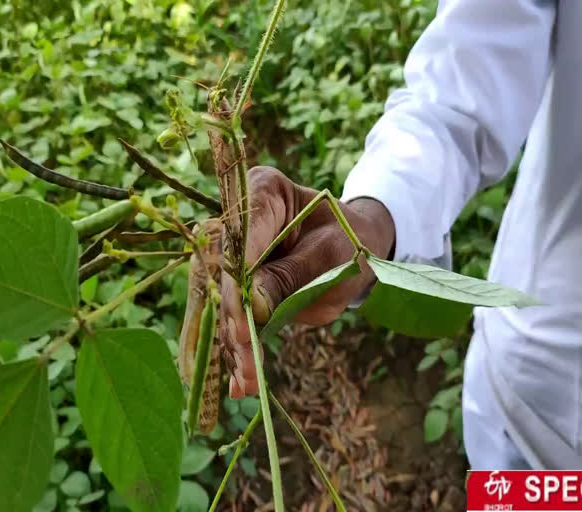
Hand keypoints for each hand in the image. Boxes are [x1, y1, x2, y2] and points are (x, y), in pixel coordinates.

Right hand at [220, 166, 394, 397]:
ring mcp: (235, 257)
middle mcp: (238, 223)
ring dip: (235, 343)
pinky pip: (236, 319)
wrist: (355, 249)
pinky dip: (240, 351)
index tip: (243, 319)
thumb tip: (253, 308)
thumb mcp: (333, 256)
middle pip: (226, 273)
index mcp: (262, 191)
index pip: (242, 234)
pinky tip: (240, 383)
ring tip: (246, 379)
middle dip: (235, 318)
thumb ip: (292, 277)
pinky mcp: (240, 288)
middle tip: (245, 355)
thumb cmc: (349, 240)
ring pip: (227, 302)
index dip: (239, 279)